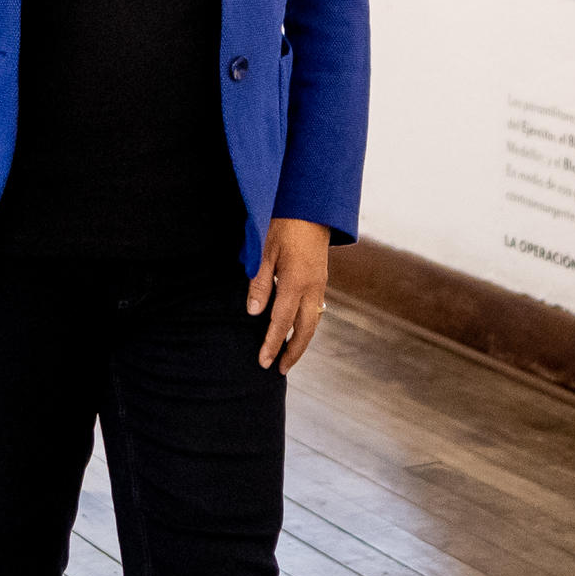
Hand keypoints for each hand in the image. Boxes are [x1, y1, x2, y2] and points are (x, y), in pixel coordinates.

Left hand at [249, 218, 330, 371]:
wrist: (313, 204)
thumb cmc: (284, 222)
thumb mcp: (265, 249)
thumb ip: (259, 281)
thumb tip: (253, 313)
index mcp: (295, 281)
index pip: (282, 322)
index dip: (272, 344)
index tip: (263, 363)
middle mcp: (312, 287)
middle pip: (305, 330)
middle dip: (293, 352)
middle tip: (280, 370)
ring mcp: (320, 283)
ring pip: (313, 321)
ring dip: (302, 341)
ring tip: (289, 356)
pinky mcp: (321, 278)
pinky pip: (316, 309)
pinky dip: (307, 325)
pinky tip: (298, 328)